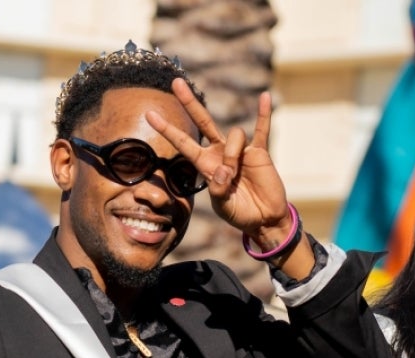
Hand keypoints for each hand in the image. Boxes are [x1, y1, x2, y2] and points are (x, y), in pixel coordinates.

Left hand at [146, 78, 291, 241]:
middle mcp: (220, 152)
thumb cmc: (240, 213)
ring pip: (234, 135)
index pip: (183, 143)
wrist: (263, 218)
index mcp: (205, 165)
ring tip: (236, 176)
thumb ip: (218, 190)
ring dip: (233, 156)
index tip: (150, 115)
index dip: (167, 129)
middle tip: (176, 82)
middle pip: (202, 120)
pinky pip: (261, 129)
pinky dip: (263, 114)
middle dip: (189, 102)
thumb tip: (224, 169)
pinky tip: (265, 97)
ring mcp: (240, 150)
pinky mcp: (259, 152)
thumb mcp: (222, 206)